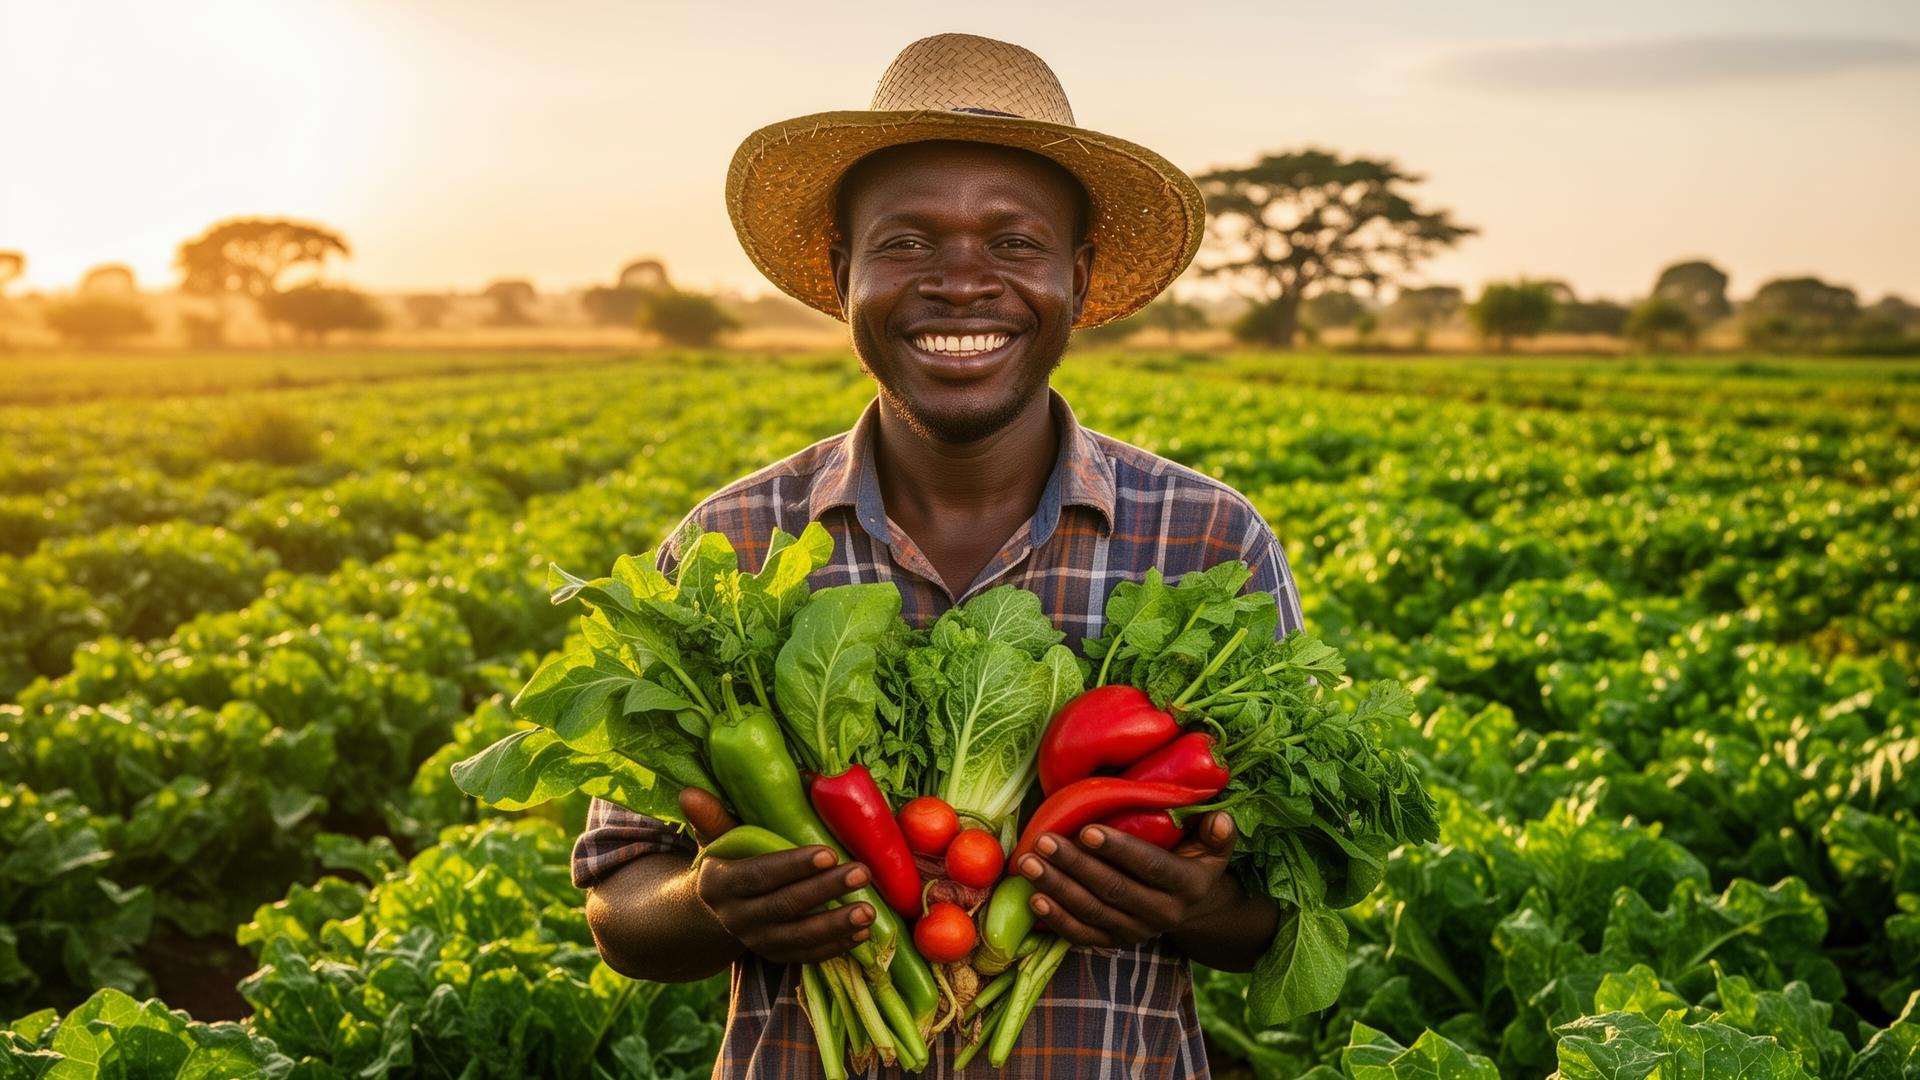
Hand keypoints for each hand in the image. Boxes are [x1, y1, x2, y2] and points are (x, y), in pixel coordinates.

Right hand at [679, 787, 874, 964]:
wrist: (718, 907)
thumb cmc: (728, 860)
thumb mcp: (716, 838)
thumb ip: (711, 817)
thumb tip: (689, 792)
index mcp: (719, 884)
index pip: (759, 875)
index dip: (793, 866)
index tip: (829, 853)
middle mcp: (735, 918)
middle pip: (785, 905)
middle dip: (826, 890)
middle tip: (862, 872)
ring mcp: (756, 941)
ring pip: (798, 936)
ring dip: (836, 925)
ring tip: (869, 910)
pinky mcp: (775, 956)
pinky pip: (806, 955)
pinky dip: (835, 946)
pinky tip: (861, 933)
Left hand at [1016, 811, 1237, 948]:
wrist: (1193, 907)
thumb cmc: (1193, 859)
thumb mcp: (1213, 847)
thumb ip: (1216, 834)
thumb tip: (1219, 819)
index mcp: (1188, 885)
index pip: (1150, 866)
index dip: (1119, 850)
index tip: (1087, 829)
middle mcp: (1163, 914)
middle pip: (1114, 890)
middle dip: (1075, 865)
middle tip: (1044, 841)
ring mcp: (1137, 932)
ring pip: (1093, 912)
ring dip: (1057, 888)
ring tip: (1028, 863)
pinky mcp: (1116, 943)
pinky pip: (1083, 935)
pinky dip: (1057, 919)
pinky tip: (1034, 898)